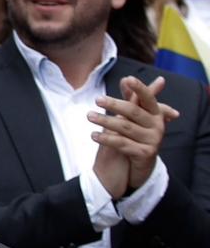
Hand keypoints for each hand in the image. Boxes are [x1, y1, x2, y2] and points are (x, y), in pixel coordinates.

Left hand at [90, 76, 179, 196]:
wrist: (136, 168)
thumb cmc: (134, 137)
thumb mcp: (133, 118)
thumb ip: (130, 99)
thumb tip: (125, 79)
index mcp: (155, 114)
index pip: (148, 98)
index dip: (139, 88)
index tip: (128, 79)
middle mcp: (158, 126)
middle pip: (133, 111)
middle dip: (114, 104)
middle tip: (97, 99)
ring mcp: (153, 140)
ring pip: (125, 127)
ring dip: (105, 120)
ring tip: (89, 116)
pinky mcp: (146, 153)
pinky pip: (122, 143)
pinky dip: (106, 138)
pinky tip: (93, 135)